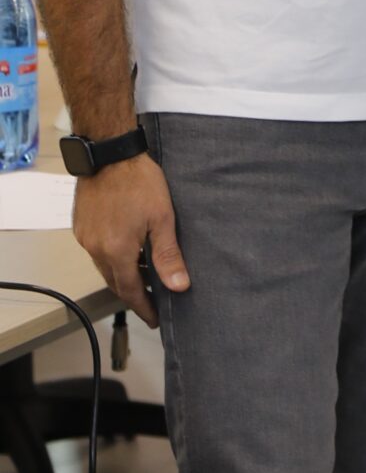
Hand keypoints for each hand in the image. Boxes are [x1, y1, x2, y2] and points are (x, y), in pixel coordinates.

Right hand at [74, 153, 186, 327]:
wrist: (109, 153)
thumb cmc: (138, 181)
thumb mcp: (162, 219)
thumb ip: (168, 256)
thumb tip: (178, 285)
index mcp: (117, 251)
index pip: (130, 291)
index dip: (144, 307)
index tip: (154, 319)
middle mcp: (96, 248)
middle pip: (115, 282)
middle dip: (134, 295)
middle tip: (151, 303)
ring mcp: (85, 237)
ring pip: (105, 268)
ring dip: (123, 276)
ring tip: (144, 279)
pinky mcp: (81, 226)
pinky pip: (96, 252)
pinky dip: (112, 260)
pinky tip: (128, 254)